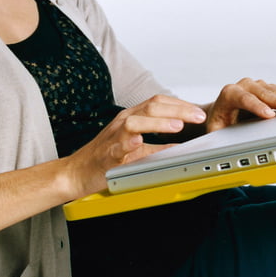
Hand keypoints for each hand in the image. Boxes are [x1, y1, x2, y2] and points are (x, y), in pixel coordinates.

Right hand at [64, 95, 205, 195]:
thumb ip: (159, 146)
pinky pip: (117, 145)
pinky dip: (129, 142)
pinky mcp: (105, 154)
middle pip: (152, 107)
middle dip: (178, 110)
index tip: (199, 113)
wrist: (75, 173)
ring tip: (177, 126)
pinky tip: (140, 142)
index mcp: (133, 119)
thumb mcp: (138, 150)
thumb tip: (182, 146)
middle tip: (198, 116)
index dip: (181, 105)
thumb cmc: (105, 159)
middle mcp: (123, 122)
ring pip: (136, 121)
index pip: (159, 103)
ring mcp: (113, 137)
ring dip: (158, 122)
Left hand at [205, 78, 275, 132]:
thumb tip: (225, 146)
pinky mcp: (267, 88)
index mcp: (228, 94)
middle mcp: (243, 86)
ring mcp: (256, 85)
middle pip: (263, 92)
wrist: (221, 115)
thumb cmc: (220, 127)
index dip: (257, 106)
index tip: (270, 116)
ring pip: (275, 90)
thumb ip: (223, 139)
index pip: (243, 98)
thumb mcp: (218, 134)